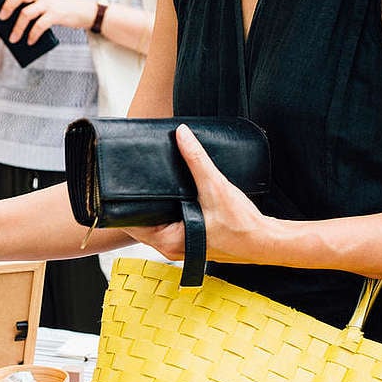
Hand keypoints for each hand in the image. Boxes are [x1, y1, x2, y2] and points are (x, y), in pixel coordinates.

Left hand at [0, 0, 96, 43]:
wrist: (87, 12)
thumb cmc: (66, 12)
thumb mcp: (51, 4)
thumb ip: (37, 8)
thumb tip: (18, 24)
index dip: (8, 1)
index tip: (0, 14)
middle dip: (8, 8)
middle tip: (3, 21)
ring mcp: (50, 3)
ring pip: (27, 13)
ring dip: (18, 28)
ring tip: (14, 39)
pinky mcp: (57, 14)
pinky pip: (39, 25)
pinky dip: (32, 35)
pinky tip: (30, 42)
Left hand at [123, 125, 276, 263]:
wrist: (266, 241)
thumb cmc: (241, 224)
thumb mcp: (215, 187)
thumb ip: (196, 160)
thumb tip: (181, 134)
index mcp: (167, 241)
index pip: (130, 223)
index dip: (120, 204)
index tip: (115, 184)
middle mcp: (169, 247)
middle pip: (140, 221)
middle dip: (135, 201)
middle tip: (129, 175)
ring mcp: (179, 245)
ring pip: (154, 222)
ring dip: (151, 205)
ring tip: (145, 180)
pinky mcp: (190, 239)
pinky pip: (168, 222)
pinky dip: (165, 209)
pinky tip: (168, 192)